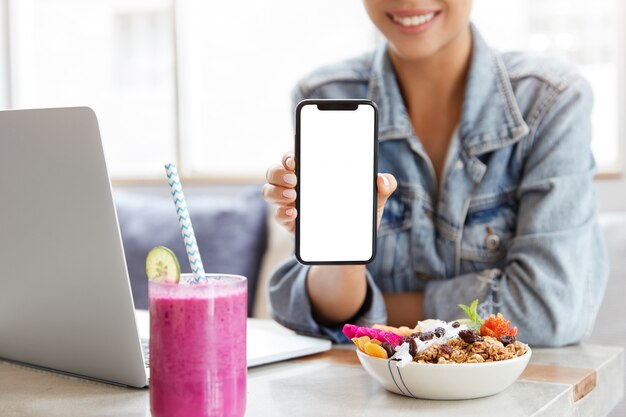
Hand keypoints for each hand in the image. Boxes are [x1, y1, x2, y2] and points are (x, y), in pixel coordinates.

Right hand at [262, 151, 397, 234]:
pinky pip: (277, 215)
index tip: (296, 159)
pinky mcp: (290, 223)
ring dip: (277, 192)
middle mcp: (298, 185)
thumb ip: (384, 186)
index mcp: (315, 172)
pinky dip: (282, 212)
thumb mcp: (375, 199)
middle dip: (279, 172)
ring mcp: (291, 204)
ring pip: (270, 191)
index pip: (296, 155)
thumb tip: (382, 179)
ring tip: (293, 196)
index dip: (291, 154)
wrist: (353, 246)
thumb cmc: (360, 214)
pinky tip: (294, 213)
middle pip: (276, 171)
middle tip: (294, 178)